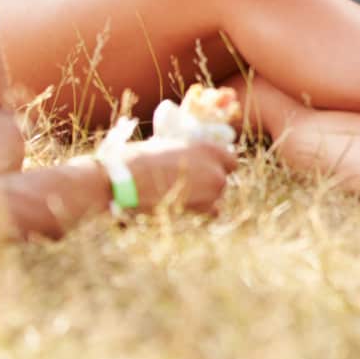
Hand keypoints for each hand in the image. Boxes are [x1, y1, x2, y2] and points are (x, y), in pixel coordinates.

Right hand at [118, 140, 235, 214]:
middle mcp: (216, 171)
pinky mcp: (201, 211)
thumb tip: (190, 157)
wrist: (128, 180)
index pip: (230, 162)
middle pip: (222, 181)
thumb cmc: (143, 159)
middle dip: (210, 184)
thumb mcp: (171, 145)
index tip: (208, 170)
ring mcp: (211, 192)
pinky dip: (201, 213)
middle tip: (190, 186)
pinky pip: (211, 213)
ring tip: (182, 197)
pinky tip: (186, 209)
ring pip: (217, 198)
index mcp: (210, 150)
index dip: (219, 167)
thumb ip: (189, 153)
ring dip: (205, 199)